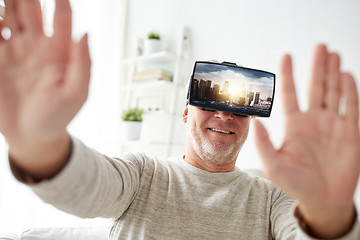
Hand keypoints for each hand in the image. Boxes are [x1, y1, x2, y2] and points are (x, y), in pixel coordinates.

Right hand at [0, 0, 89, 176]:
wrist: (32, 137)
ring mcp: (15, 51)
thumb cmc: (58, 117)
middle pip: (31, 9)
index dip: (61, 2)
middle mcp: (37, 46)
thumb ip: (83, 64)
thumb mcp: (76, 94)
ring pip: (9, 15)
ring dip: (9, 3)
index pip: (62, 18)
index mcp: (60, 52)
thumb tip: (86, 34)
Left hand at [254, 44, 359, 237]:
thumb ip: (263, 143)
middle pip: (315, 87)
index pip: (290, 94)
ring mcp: (332, 125)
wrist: (322, 200)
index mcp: (294, 125)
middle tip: (319, 46)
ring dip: (333, 73)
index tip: (286, 55)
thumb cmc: (296, 184)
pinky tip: (345, 75)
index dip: (289, 75)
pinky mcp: (349, 132)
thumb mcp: (273, 164)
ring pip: (333, 92)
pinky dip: (348, 91)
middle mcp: (313, 121)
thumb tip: (254, 121)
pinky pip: (349, 107)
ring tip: (332, 54)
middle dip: (317, 67)